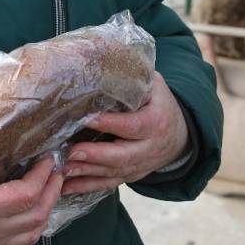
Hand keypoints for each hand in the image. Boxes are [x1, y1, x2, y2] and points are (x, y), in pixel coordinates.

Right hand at [0, 107, 64, 244]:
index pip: (27, 194)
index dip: (43, 175)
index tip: (48, 158)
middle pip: (38, 214)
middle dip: (52, 191)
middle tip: (56, 171)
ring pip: (33, 234)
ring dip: (46, 212)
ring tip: (49, 191)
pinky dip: (32, 234)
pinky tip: (32, 221)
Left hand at [60, 71, 188, 194]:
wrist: (181, 135)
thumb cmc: (159, 102)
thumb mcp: (154, 84)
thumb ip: (134, 76)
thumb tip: (102, 57)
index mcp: (156, 122)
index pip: (132, 125)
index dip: (110, 124)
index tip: (87, 119)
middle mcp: (150, 147)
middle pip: (123, 156)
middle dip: (96, 155)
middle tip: (72, 151)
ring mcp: (141, 165)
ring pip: (114, 173)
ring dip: (87, 173)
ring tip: (63, 169)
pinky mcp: (131, 175)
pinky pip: (109, 184)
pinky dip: (88, 187)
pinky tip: (66, 187)